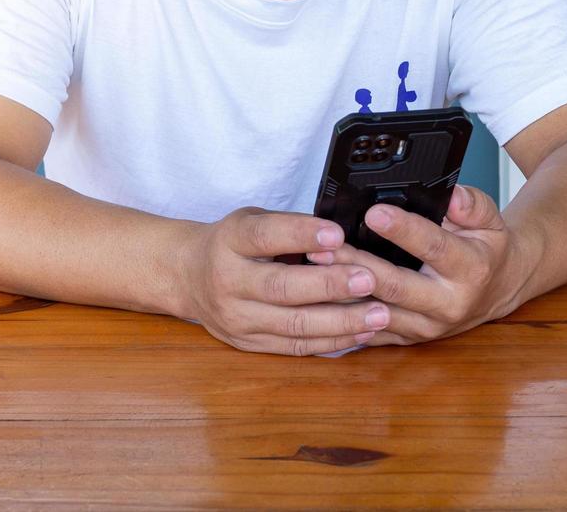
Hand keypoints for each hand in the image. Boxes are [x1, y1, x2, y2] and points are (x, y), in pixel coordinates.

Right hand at [179, 206, 392, 355]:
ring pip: (293, 325)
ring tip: (379, 314)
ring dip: (341, 321)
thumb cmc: (233, 243)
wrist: (187, 276)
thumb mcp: (251, 219)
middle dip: (331, 286)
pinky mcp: (249, 344)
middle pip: (282, 287)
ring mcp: (237, 319)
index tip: (338, 234)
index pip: (266, 237)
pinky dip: (332, 341)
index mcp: (230, 241)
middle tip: (370, 280)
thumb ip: (290, 227)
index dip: (302, 235)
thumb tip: (342, 236)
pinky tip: (361, 332)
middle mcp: (229, 282)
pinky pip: (295, 346)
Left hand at [316, 185, 531, 345]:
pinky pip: (369, 332)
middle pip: (395, 286)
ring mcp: (427, 327)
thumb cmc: (488, 249)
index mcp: (471, 270)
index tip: (374, 213)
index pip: (434, 247)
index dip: (403, 230)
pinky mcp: (409, 340)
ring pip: (376, 313)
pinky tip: (317, 298)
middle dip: (357, 265)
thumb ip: (472, 204)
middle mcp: (448, 304)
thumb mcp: (491, 219)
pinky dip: (342, 317)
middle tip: (324, 246)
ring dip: (341, 293)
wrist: (497, 291)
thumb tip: (452, 195)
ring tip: (314, 267)